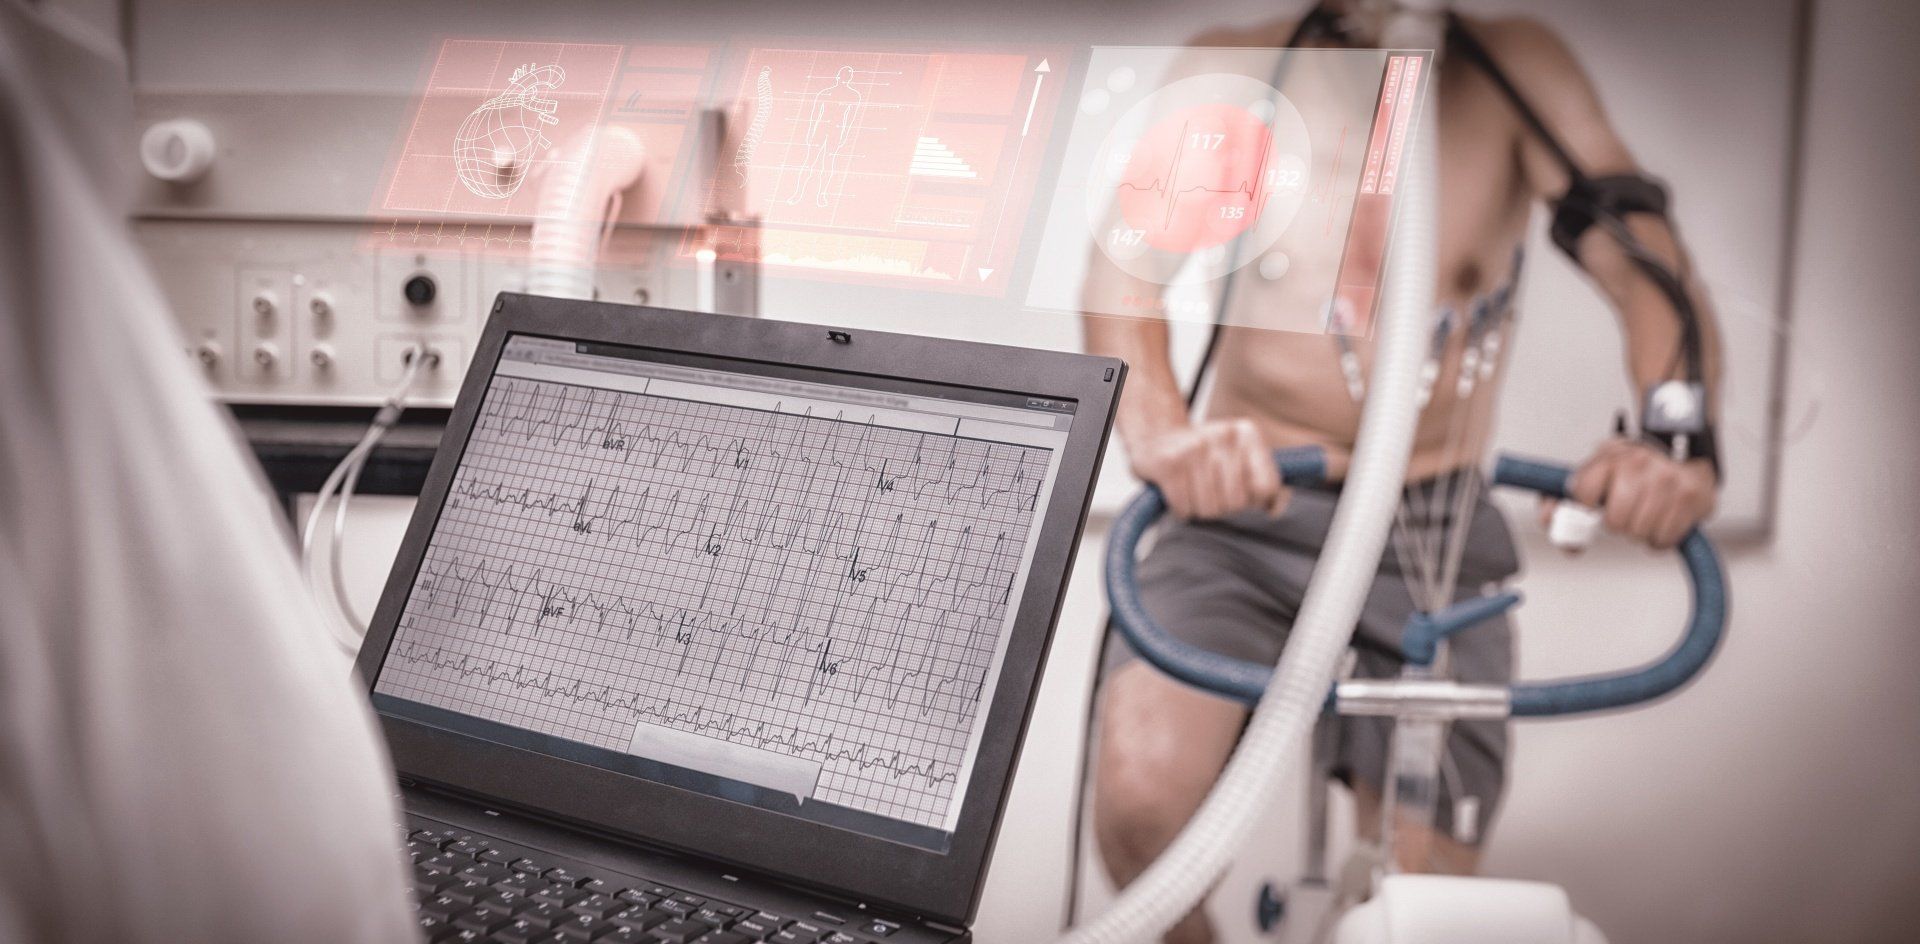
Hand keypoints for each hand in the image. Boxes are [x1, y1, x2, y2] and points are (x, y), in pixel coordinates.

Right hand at [1129, 419, 1287, 519]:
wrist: (1156, 435)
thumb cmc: (1204, 455)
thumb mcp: (1240, 457)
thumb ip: (1265, 480)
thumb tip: (1274, 510)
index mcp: (1247, 433)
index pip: (1266, 487)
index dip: (1253, 500)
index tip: (1240, 491)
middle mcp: (1223, 435)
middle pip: (1236, 503)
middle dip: (1222, 506)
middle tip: (1210, 490)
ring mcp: (1195, 447)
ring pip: (1209, 509)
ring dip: (1199, 509)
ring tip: (1192, 489)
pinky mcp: (1169, 463)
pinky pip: (1184, 508)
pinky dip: (1180, 509)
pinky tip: (1177, 492)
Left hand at [1554, 438, 1716, 548]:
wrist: (1683, 448)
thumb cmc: (1632, 468)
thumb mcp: (1595, 472)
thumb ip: (1561, 498)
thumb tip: (1548, 520)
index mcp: (1610, 456)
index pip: (1583, 494)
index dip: (1585, 505)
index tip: (1593, 503)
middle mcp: (1640, 464)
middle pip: (1615, 522)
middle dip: (1616, 523)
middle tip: (1623, 512)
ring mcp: (1669, 479)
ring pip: (1639, 533)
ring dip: (1638, 532)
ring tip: (1644, 513)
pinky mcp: (1693, 497)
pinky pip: (1663, 540)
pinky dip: (1659, 538)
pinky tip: (1661, 519)